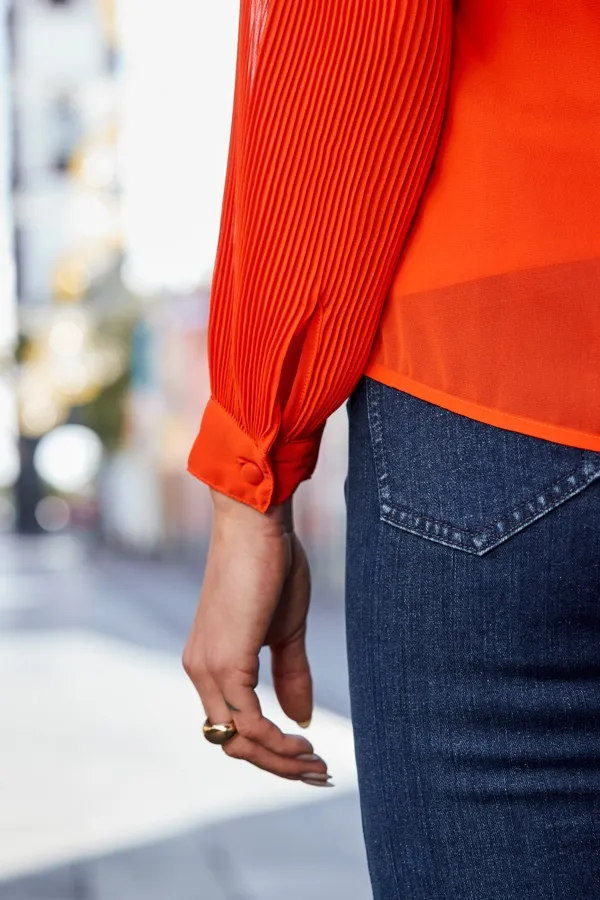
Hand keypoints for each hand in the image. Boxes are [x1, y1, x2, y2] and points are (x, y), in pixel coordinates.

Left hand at [182, 490, 330, 784]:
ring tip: (317, 764)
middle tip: (319, 773)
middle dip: (277, 765)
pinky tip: (303, 743)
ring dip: (279, 760)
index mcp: (211, 663)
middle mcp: (200, 670)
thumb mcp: (285, 631)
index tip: (311, 758)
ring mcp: (207, 667)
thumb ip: (291, 675)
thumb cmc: (271, 566)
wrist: (256, 522)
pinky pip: (246, 721)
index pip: (233, 726)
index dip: (270, 750)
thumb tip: (301, 720)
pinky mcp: (224, 660)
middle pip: (231, 742)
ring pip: (237, 739)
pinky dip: (274, 741)